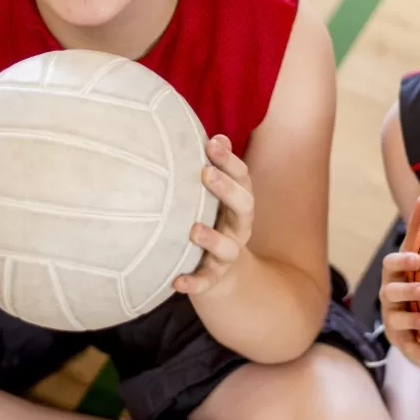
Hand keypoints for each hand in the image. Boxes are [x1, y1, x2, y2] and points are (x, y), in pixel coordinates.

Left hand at [173, 135, 252, 296]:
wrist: (224, 274)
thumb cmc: (215, 221)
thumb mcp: (219, 197)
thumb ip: (218, 169)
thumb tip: (217, 137)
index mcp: (239, 204)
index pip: (243, 179)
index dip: (230, 161)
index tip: (212, 143)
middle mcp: (239, 228)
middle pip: (244, 207)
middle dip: (227, 189)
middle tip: (206, 173)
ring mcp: (227, 255)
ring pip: (229, 248)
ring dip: (212, 239)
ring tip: (193, 229)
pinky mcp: (213, 279)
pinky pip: (205, 282)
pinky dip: (192, 282)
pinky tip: (175, 281)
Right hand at [379, 195, 419, 369]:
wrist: (416, 321)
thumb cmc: (416, 281)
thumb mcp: (418, 257)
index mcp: (394, 276)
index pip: (390, 265)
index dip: (401, 261)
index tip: (418, 259)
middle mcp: (389, 298)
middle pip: (389, 293)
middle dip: (405, 291)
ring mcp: (394, 322)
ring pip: (395, 321)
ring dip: (411, 321)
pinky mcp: (403, 345)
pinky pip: (408, 350)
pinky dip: (419, 353)